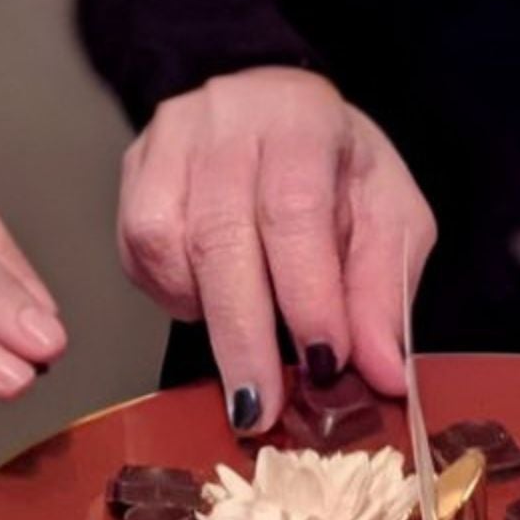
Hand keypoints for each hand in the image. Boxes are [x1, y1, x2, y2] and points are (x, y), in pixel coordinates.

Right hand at [118, 67, 434, 431]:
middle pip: (220, 238)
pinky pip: (140, 257)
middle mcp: (223, 120)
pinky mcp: (132, 177)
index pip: (295, 210)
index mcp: (298, 118)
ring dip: (210, 318)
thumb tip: (384, 373)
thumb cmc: (334, 170)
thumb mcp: (387, 217)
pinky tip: (213, 301)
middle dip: (244, 337)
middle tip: (261, 410)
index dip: (307, 294)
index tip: (323, 365)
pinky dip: (177, 297)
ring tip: (246, 351)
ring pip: (170, 250)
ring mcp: (167, 146)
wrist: (270, 109)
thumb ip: (384, 292)